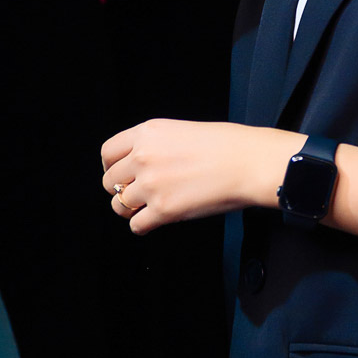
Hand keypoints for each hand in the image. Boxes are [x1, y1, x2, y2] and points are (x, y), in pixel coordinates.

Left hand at [101, 119, 297, 232]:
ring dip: (131, 210)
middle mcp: (143, 157)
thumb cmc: (228, 146)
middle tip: (138, 193)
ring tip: (146, 208)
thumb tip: (142, 164)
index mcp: (147, 133)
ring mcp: (151, 184)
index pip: (108, 153)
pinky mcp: (163, 210)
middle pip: (110, 181)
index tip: (119, 174)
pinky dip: (143, 226)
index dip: (110, 167)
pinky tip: (155, 221)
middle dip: (122, 189)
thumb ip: (156, 145)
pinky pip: (137, 226)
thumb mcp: (183, 131)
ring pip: (119, 205)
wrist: (249, 162)